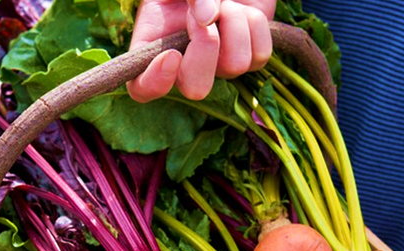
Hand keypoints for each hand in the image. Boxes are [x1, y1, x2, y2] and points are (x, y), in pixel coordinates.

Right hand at [127, 0, 274, 102]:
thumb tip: (209, 19)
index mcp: (155, 46)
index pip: (143, 88)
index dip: (156, 82)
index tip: (171, 55)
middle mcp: (186, 63)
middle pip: (196, 89)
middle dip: (206, 49)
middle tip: (207, 17)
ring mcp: (219, 63)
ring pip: (235, 67)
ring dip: (234, 24)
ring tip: (226, 3)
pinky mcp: (250, 56)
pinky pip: (260, 55)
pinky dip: (255, 24)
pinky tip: (243, 10)